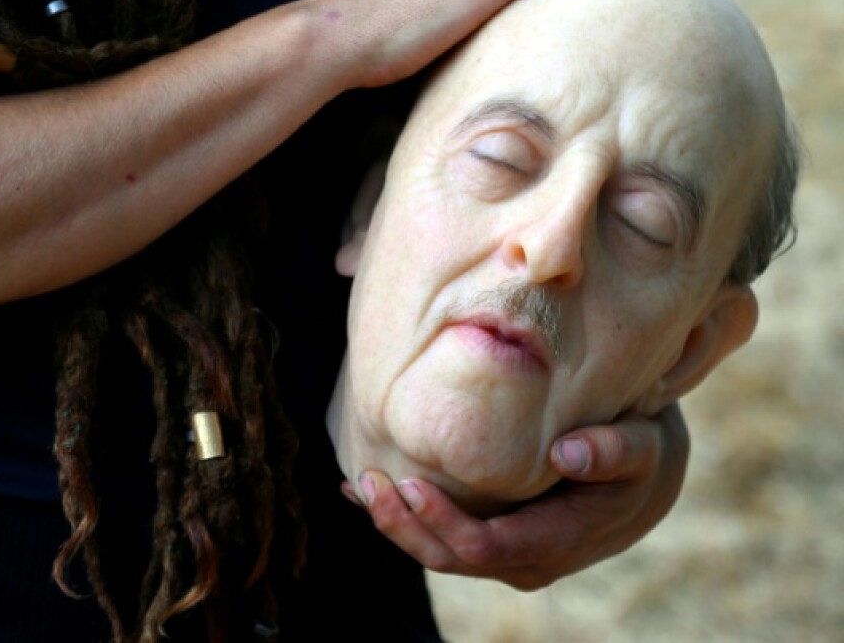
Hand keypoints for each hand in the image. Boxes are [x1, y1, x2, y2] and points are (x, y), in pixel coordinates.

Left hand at [341, 403, 688, 589]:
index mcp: (557, 542)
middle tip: (366, 482)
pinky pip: (439, 536)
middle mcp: (525, 560)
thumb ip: (614, 450)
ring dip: (395, 523)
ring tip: (357, 484)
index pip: (485, 547)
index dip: (441, 522)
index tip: (407, 483)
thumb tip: (567, 454)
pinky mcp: (491, 537)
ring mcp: (505, 554)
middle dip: (402, 525)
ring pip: (438, 552)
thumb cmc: (643, 452)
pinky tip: (360, 490)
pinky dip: (402, 516)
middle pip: (449, 557)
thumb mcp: (644, 445)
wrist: (647, 475)